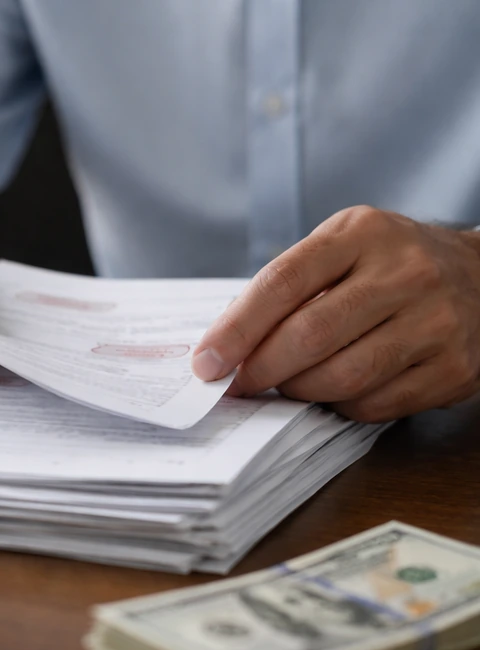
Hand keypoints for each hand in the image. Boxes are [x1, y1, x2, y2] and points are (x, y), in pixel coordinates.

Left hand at [192, 206, 479, 421]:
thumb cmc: (390, 266)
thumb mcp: (342, 248)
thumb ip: (287, 287)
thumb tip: (223, 345)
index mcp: (362, 233)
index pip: (283, 282)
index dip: (237, 329)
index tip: (206, 362)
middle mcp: (405, 272)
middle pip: (310, 335)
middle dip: (260, 370)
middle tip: (237, 386)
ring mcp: (436, 321)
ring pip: (341, 377)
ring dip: (298, 391)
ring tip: (285, 385)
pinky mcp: (454, 368)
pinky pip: (374, 404)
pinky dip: (339, 406)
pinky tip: (333, 392)